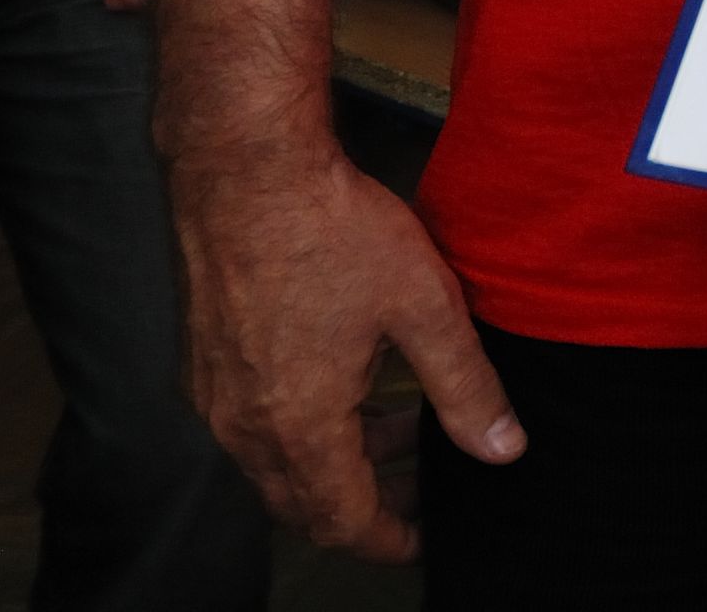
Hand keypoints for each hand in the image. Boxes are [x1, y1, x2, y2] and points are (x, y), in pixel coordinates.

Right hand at [167, 137, 517, 560]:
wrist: (245, 168)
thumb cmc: (335, 231)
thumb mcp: (422, 306)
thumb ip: (464, 385)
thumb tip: (503, 449)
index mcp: (298, 426)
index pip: (340, 519)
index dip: (385, 538)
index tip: (421, 538)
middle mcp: (243, 425)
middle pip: (299, 502)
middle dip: (360, 505)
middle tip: (416, 485)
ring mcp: (214, 393)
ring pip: (273, 463)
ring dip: (331, 462)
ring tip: (394, 428)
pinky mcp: (203, 357)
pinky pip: (250, 424)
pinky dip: (298, 427)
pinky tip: (342, 385)